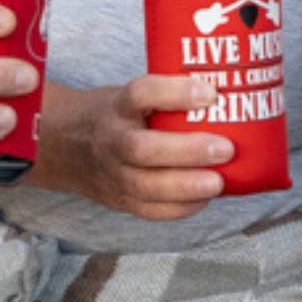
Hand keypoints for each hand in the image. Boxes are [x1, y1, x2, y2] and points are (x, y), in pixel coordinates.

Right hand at [37, 75, 230, 218]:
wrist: (66, 145)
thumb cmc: (118, 116)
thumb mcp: (131, 95)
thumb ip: (169, 97)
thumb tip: (234, 90)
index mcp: (117, 106)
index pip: (141, 93)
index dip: (175, 93)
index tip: (210, 93)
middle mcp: (111, 139)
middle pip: (142, 149)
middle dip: (187, 151)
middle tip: (225, 149)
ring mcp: (112, 173)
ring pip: (144, 185)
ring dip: (186, 186)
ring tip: (218, 182)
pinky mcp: (119, 199)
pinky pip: (149, 210)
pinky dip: (179, 208)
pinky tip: (204, 199)